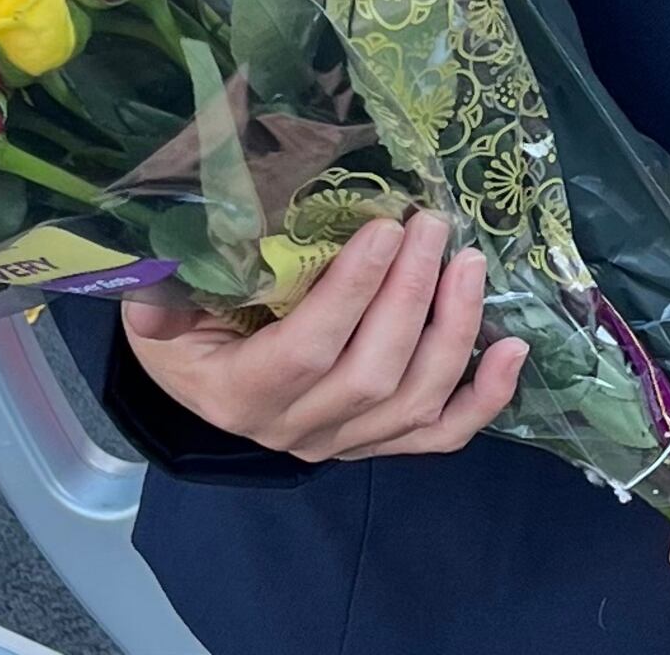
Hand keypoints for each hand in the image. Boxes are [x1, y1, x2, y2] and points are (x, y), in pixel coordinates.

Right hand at [119, 211, 527, 461]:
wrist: (201, 384)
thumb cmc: (184, 332)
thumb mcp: (158, 311)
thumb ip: (162, 290)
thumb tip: (156, 262)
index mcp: (238, 395)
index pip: (306, 350)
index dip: (352, 293)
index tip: (385, 228)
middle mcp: (294, 430)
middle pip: (372, 373)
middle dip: (412, 293)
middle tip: (432, 225)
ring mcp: (342, 443)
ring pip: (413, 402)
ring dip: (453, 330)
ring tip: (470, 263)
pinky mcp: (377, 443)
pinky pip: (440, 435)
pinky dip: (485, 397)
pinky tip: (513, 349)